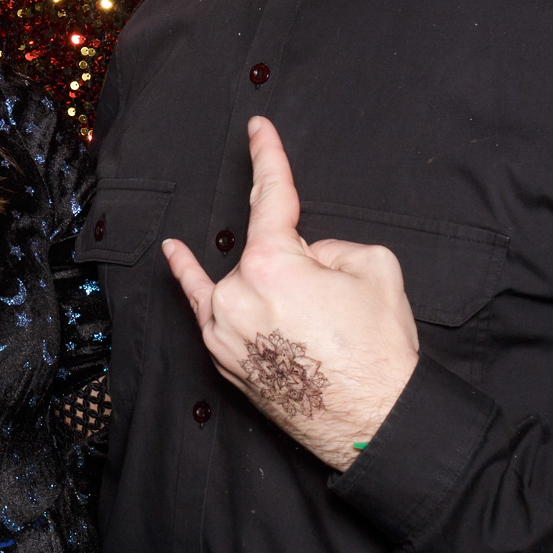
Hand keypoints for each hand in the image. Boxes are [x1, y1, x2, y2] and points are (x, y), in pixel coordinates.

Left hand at [163, 116, 419, 470]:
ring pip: (243, 282)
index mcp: (273, 264)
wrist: (375, 423)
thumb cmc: (378, 353)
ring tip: (280, 304)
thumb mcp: (376, 268)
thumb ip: (331, 247)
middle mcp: (238, 294)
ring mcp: (225, 329)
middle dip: (302, 263)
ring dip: (267, 283)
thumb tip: (309, 259)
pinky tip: (175, 256)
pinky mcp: (224, 359)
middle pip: (266, 252)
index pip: (271, 196)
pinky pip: (203, 310)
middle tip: (337, 307)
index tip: (256, 129)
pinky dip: (190, 281)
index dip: (267, 156)